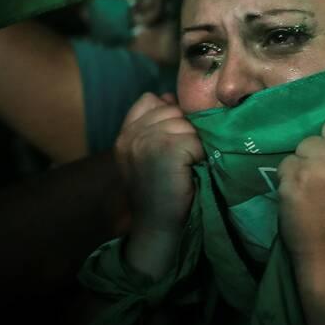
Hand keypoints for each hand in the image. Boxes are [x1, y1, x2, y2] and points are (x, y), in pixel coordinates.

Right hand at [114, 92, 203, 275]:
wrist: (158, 227)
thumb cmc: (160, 193)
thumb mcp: (147, 155)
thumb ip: (155, 126)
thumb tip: (170, 97)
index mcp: (124, 135)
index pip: (149, 100)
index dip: (167, 114)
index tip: (173, 141)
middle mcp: (131, 135)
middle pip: (171, 109)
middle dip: (184, 129)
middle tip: (183, 157)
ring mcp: (146, 141)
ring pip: (185, 123)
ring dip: (194, 142)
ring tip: (186, 165)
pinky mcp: (165, 149)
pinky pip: (195, 138)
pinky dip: (200, 154)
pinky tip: (191, 170)